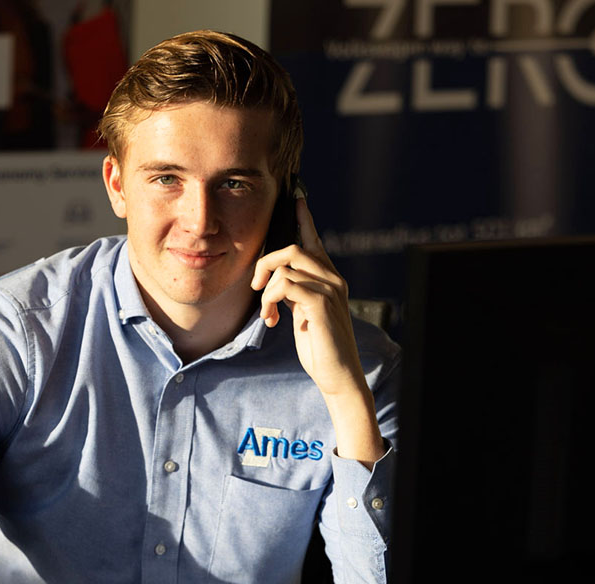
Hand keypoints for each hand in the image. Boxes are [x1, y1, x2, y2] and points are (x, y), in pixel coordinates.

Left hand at [250, 196, 383, 464]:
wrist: (337, 375)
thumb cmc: (320, 345)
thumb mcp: (303, 313)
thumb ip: (296, 291)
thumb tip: (277, 279)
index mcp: (329, 278)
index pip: (314, 241)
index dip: (304, 218)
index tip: (296, 196)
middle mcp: (333, 278)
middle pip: (294, 247)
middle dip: (266, 261)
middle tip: (256, 284)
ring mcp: (330, 290)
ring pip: (287, 266)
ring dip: (267, 289)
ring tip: (268, 311)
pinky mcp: (322, 304)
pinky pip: (285, 285)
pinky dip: (271, 301)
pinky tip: (274, 319)